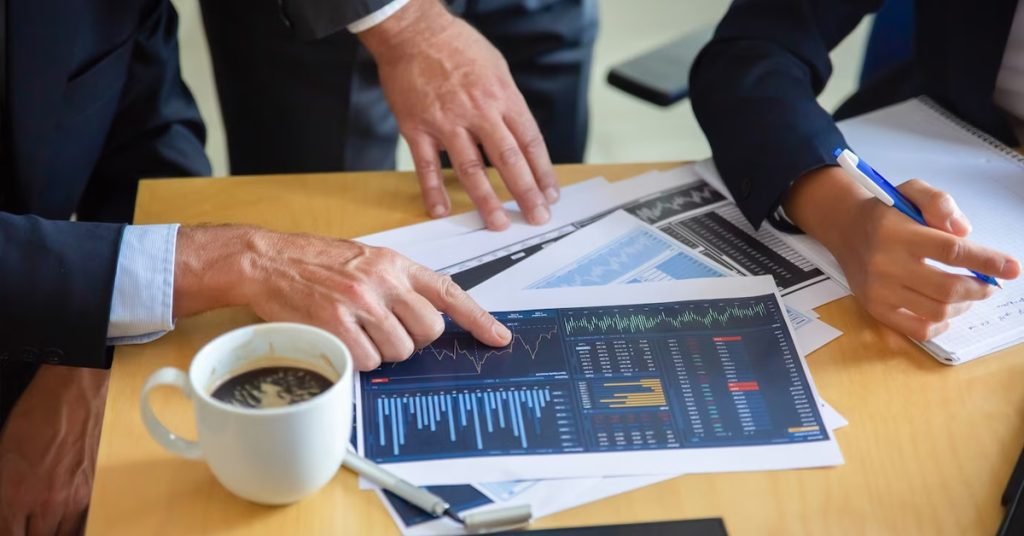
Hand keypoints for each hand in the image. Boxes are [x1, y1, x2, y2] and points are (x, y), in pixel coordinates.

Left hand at [0, 366, 108, 535]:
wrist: (76, 393)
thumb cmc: (36, 416)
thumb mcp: (2, 458)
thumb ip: (3, 496)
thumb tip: (6, 514)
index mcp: (15, 495)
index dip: (6, 534)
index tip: (6, 528)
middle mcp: (48, 503)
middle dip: (26, 534)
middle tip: (22, 524)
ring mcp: (75, 500)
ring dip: (47, 533)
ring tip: (40, 525)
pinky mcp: (93, 493)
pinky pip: (80, 525)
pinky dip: (68, 528)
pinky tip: (59, 522)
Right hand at [173, 226, 511, 369]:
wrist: (267, 259)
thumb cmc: (315, 262)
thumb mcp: (366, 260)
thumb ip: (398, 284)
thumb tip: (426, 318)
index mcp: (395, 263)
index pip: (449, 292)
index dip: (478, 318)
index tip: (499, 338)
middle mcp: (383, 281)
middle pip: (429, 330)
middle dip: (414, 340)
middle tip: (388, 333)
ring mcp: (360, 303)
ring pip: (400, 351)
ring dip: (383, 353)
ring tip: (358, 334)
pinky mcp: (336, 325)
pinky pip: (369, 362)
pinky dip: (359, 362)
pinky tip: (343, 343)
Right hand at [358, 0, 558, 229]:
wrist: (413, 31)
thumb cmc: (457, 46)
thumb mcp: (496, 68)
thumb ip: (507, 104)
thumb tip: (519, 138)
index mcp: (502, 96)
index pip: (530, 142)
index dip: (543, 172)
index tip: (551, 194)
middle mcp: (479, 111)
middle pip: (508, 160)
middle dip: (526, 192)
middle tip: (537, 216)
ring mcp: (447, 122)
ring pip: (471, 169)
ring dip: (487, 200)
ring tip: (498, 223)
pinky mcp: (417, 127)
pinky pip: (426, 166)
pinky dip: (433, 191)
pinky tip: (441, 211)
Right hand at [785, 167, 1020, 340]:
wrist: (846, 230)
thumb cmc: (886, 213)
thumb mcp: (912, 191)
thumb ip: (940, 203)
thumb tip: (964, 231)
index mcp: (897, 232)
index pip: (951, 251)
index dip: (986, 261)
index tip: (1011, 268)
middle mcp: (885, 264)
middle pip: (948, 288)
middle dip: (979, 288)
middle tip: (989, 285)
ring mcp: (879, 290)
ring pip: (936, 311)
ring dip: (962, 305)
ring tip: (967, 295)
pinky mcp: (874, 307)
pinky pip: (916, 329)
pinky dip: (939, 324)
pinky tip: (945, 311)